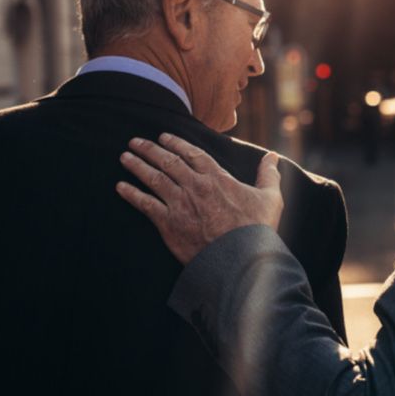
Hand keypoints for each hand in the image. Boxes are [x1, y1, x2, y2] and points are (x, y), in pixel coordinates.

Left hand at [116, 133, 283, 264]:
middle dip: (149, 149)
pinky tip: (120, 187)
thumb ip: (269, 174)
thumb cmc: (257, 229)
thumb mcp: (270, 197)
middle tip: (135, 142)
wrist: (241, 258)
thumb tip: (274, 156)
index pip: (192, 153)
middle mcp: (195, 186)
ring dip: (137, 166)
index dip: (175, 143)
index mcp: (217, 177)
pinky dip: (131, 194)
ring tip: (124, 157)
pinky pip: (145, 205)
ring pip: (154, 178)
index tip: (163, 137)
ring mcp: (180, 204)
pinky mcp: (169, 224)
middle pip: (168, 161)